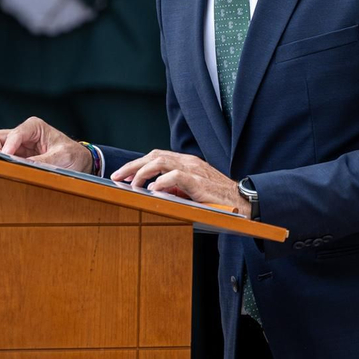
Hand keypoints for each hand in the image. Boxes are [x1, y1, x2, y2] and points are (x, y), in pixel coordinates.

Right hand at [0, 116, 92, 172]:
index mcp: (34, 126)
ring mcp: (17, 145)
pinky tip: (6, 172)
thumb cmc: (73, 155)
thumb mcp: (63, 158)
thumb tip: (24, 165)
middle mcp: (23, 133)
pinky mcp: (16, 156)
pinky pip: (1, 158)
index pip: (13, 135)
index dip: (7, 147)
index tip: (6, 159)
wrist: (80, 162)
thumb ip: (43, 161)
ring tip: (3, 170)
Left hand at [111, 150, 250, 214]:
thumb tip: (153, 190)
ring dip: (142, 172)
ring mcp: (194, 170)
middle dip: (132, 166)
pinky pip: (176, 176)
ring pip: (161, 161)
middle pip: (154, 156)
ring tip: (132, 184)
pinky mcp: (199, 182)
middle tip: (117, 176)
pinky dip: (161, 181)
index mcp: (186, 162)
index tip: (121, 175)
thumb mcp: (191, 190)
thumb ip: (174, 187)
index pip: (156, 156)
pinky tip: (152, 189)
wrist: (242, 202)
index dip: (136, 164)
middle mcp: (188, 161)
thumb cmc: (217, 198)